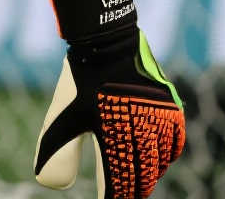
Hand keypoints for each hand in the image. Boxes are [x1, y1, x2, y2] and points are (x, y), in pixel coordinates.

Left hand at [33, 0, 184, 197]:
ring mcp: (159, 118)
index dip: (114, 197)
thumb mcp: (62, 115)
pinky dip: (166, 157)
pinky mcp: (171, 108)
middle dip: (131, 189)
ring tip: (136, 183)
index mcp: (111, 131)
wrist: (107, 41)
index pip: (118, 182)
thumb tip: (50, 183)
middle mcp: (140, 126)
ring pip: (159, 162)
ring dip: (148, 175)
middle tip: (123, 195)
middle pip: (141, 176)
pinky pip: (174, 143)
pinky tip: (157, 162)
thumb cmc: (80, 81)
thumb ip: (55, 149)